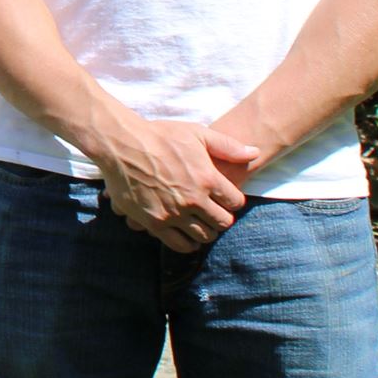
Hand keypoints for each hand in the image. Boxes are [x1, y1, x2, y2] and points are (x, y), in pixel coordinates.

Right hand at [93, 118, 259, 253]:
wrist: (122, 144)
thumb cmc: (160, 136)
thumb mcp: (196, 133)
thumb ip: (227, 145)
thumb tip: (255, 152)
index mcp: (208, 178)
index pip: (236, 202)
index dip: (233, 201)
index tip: (224, 198)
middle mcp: (194, 199)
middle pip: (222, 223)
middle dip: (221, 218)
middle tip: (213, 212)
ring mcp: (174, 213)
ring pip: (204, 236)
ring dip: (205, 231)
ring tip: (200, 223)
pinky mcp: (155, 222)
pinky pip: (180, 244)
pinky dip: (187, 243)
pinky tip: (186, 234)